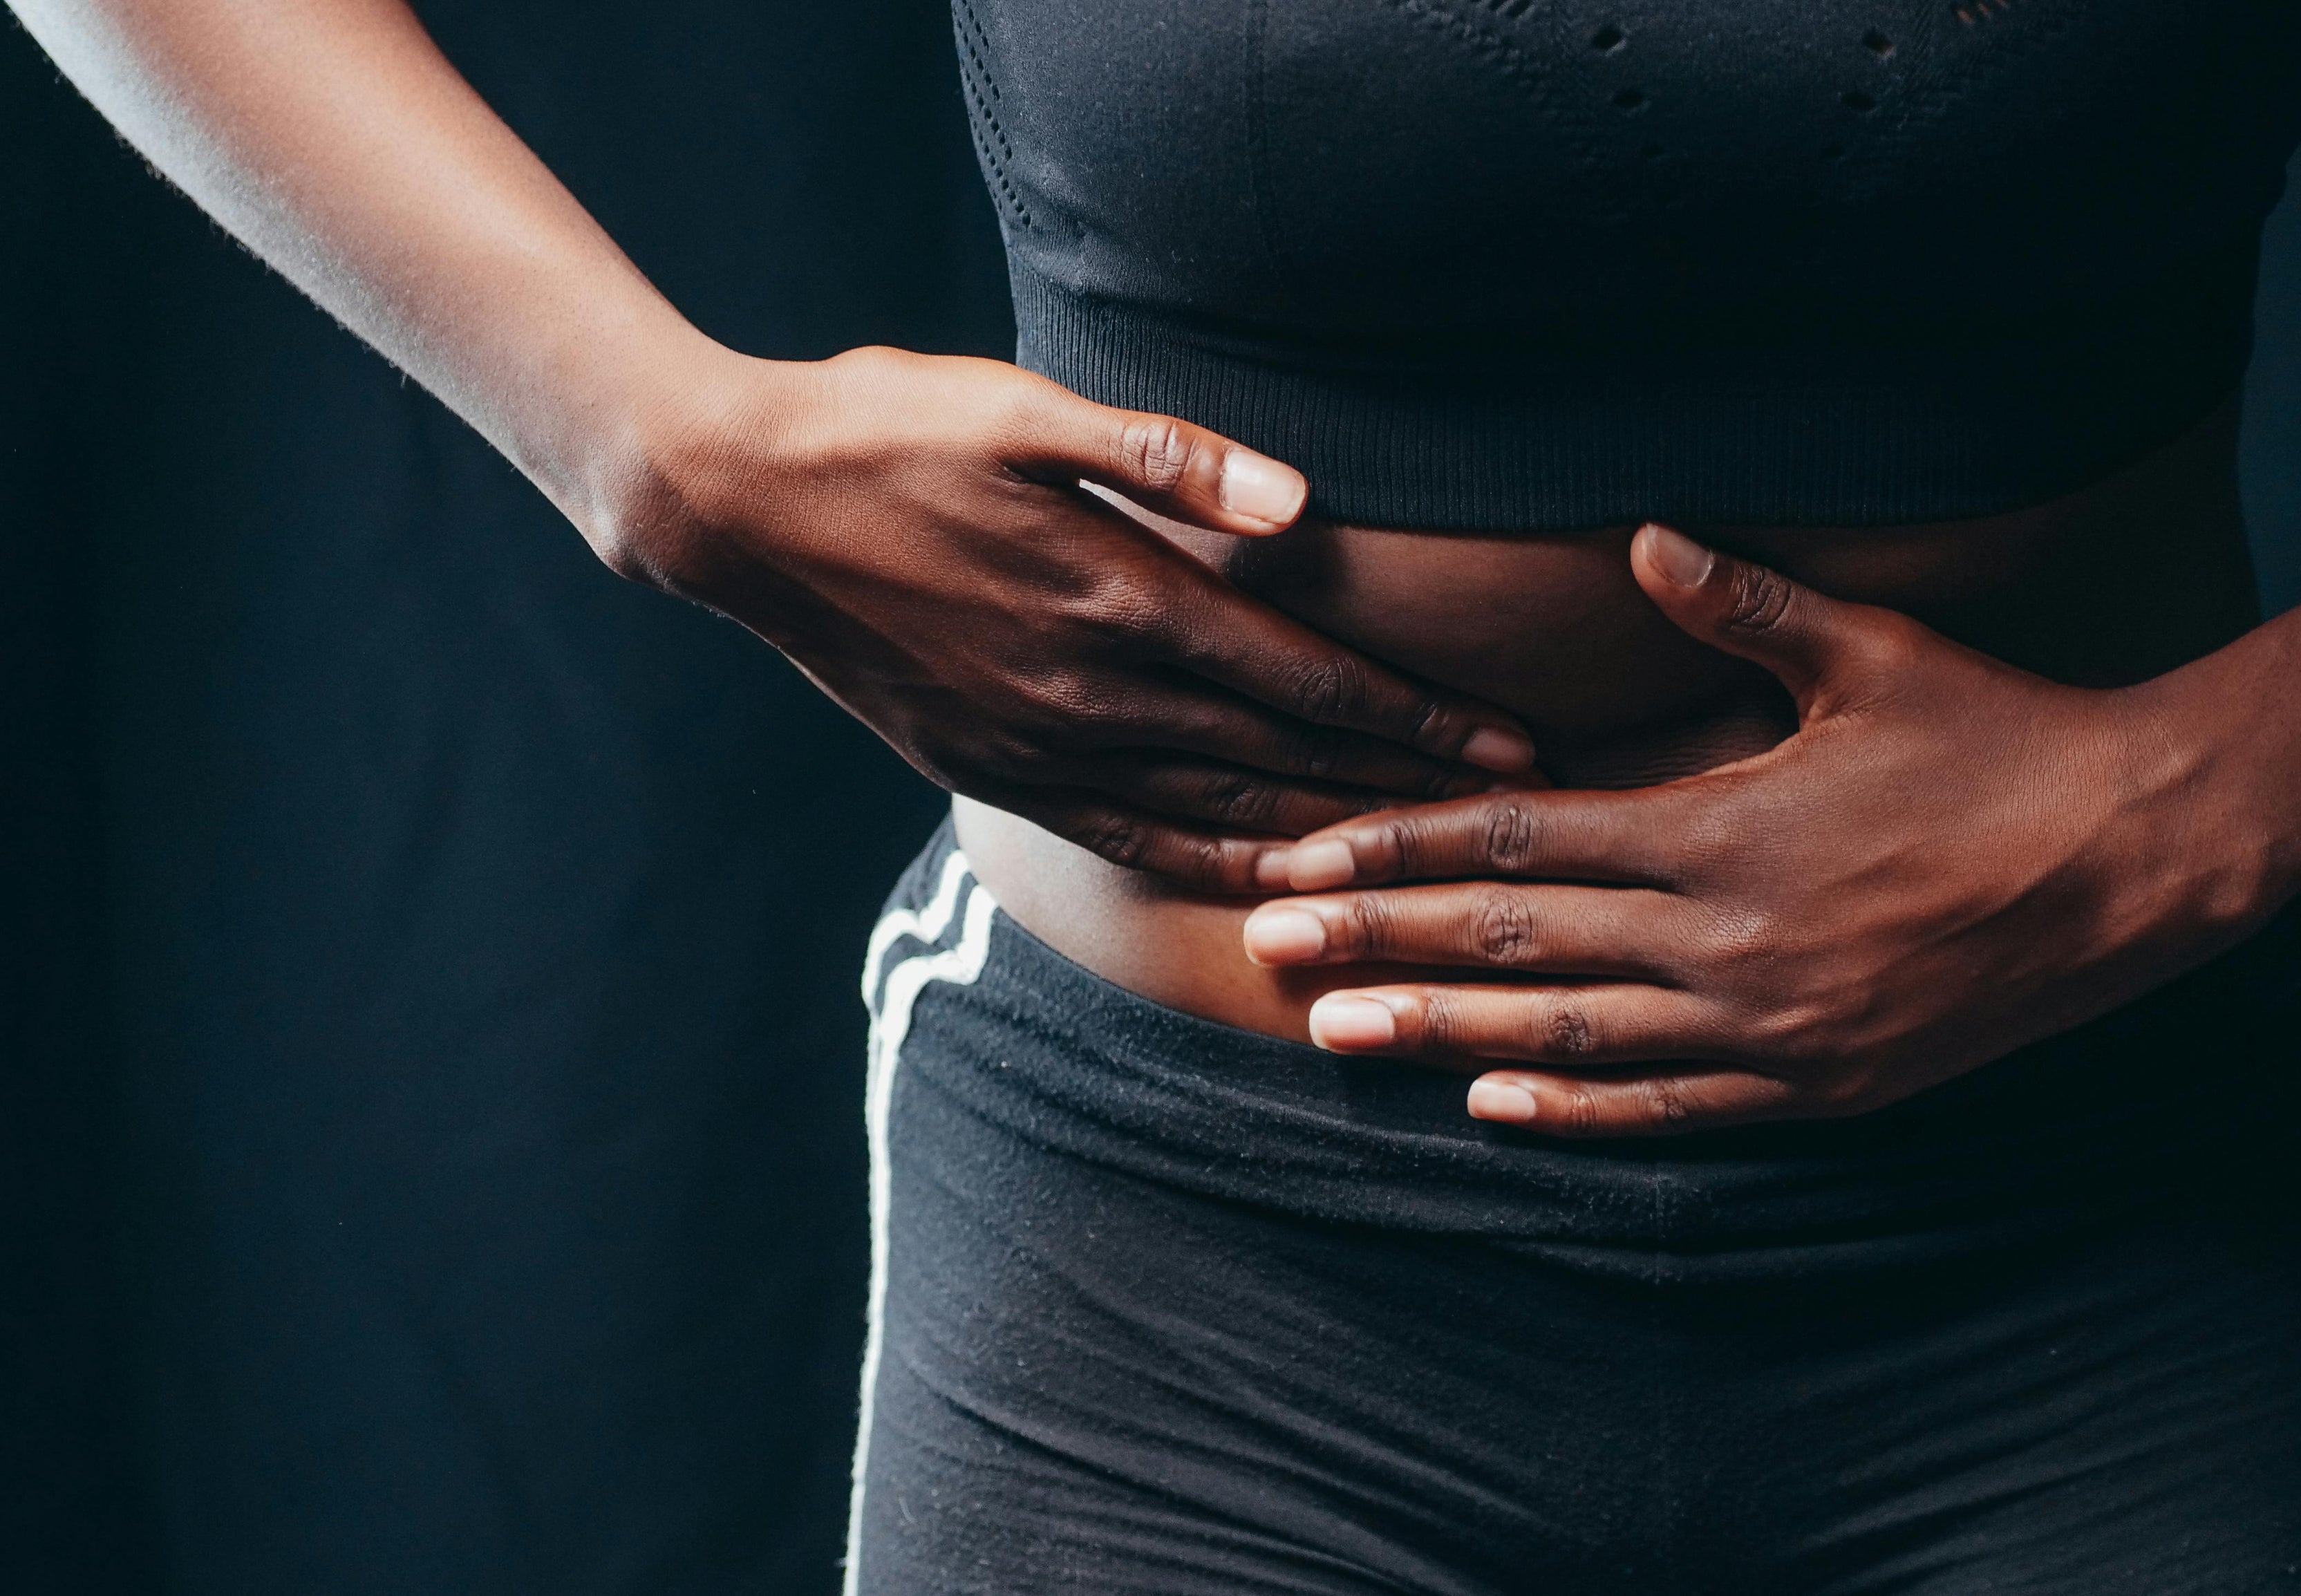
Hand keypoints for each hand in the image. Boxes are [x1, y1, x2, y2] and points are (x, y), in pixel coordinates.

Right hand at [590, 346, 1534, 890]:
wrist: (734, 507)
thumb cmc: (885, 429)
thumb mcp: (1023, 409)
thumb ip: (1167, 458)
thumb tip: (1296, 505)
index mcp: (1117, 595)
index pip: (1304, 677)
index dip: (1416, 721)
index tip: (1512, 749)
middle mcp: (1088, 691)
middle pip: (1284, 758)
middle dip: (1406, 794)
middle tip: (1511, 826)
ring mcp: (1037, 744)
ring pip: (1217, 812)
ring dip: (1327, 839)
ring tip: (1422, 868)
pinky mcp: (992, 769)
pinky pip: (1127, 838)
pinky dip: (1211, 862)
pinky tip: (1270, 880)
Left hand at [1237, 525, 2282, 1135]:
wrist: (2142, 855)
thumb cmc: (2006, 738)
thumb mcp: (1875, 653)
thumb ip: (1744, 602)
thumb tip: (1646, 535)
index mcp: (1721, 824)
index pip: (1518, 835)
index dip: (1400, 847)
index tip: (1305, 855)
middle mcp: (1727, 936)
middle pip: (1515, 939)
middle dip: (1380, 942)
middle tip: (1263, 946)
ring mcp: (1772, 1025)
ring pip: (1571, 1034)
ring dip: (1443, 1035)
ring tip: (1334, 1036)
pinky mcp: (1822, 1084)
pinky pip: (1673, 1106)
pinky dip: (1578, 1109)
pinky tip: (1494, 1107)